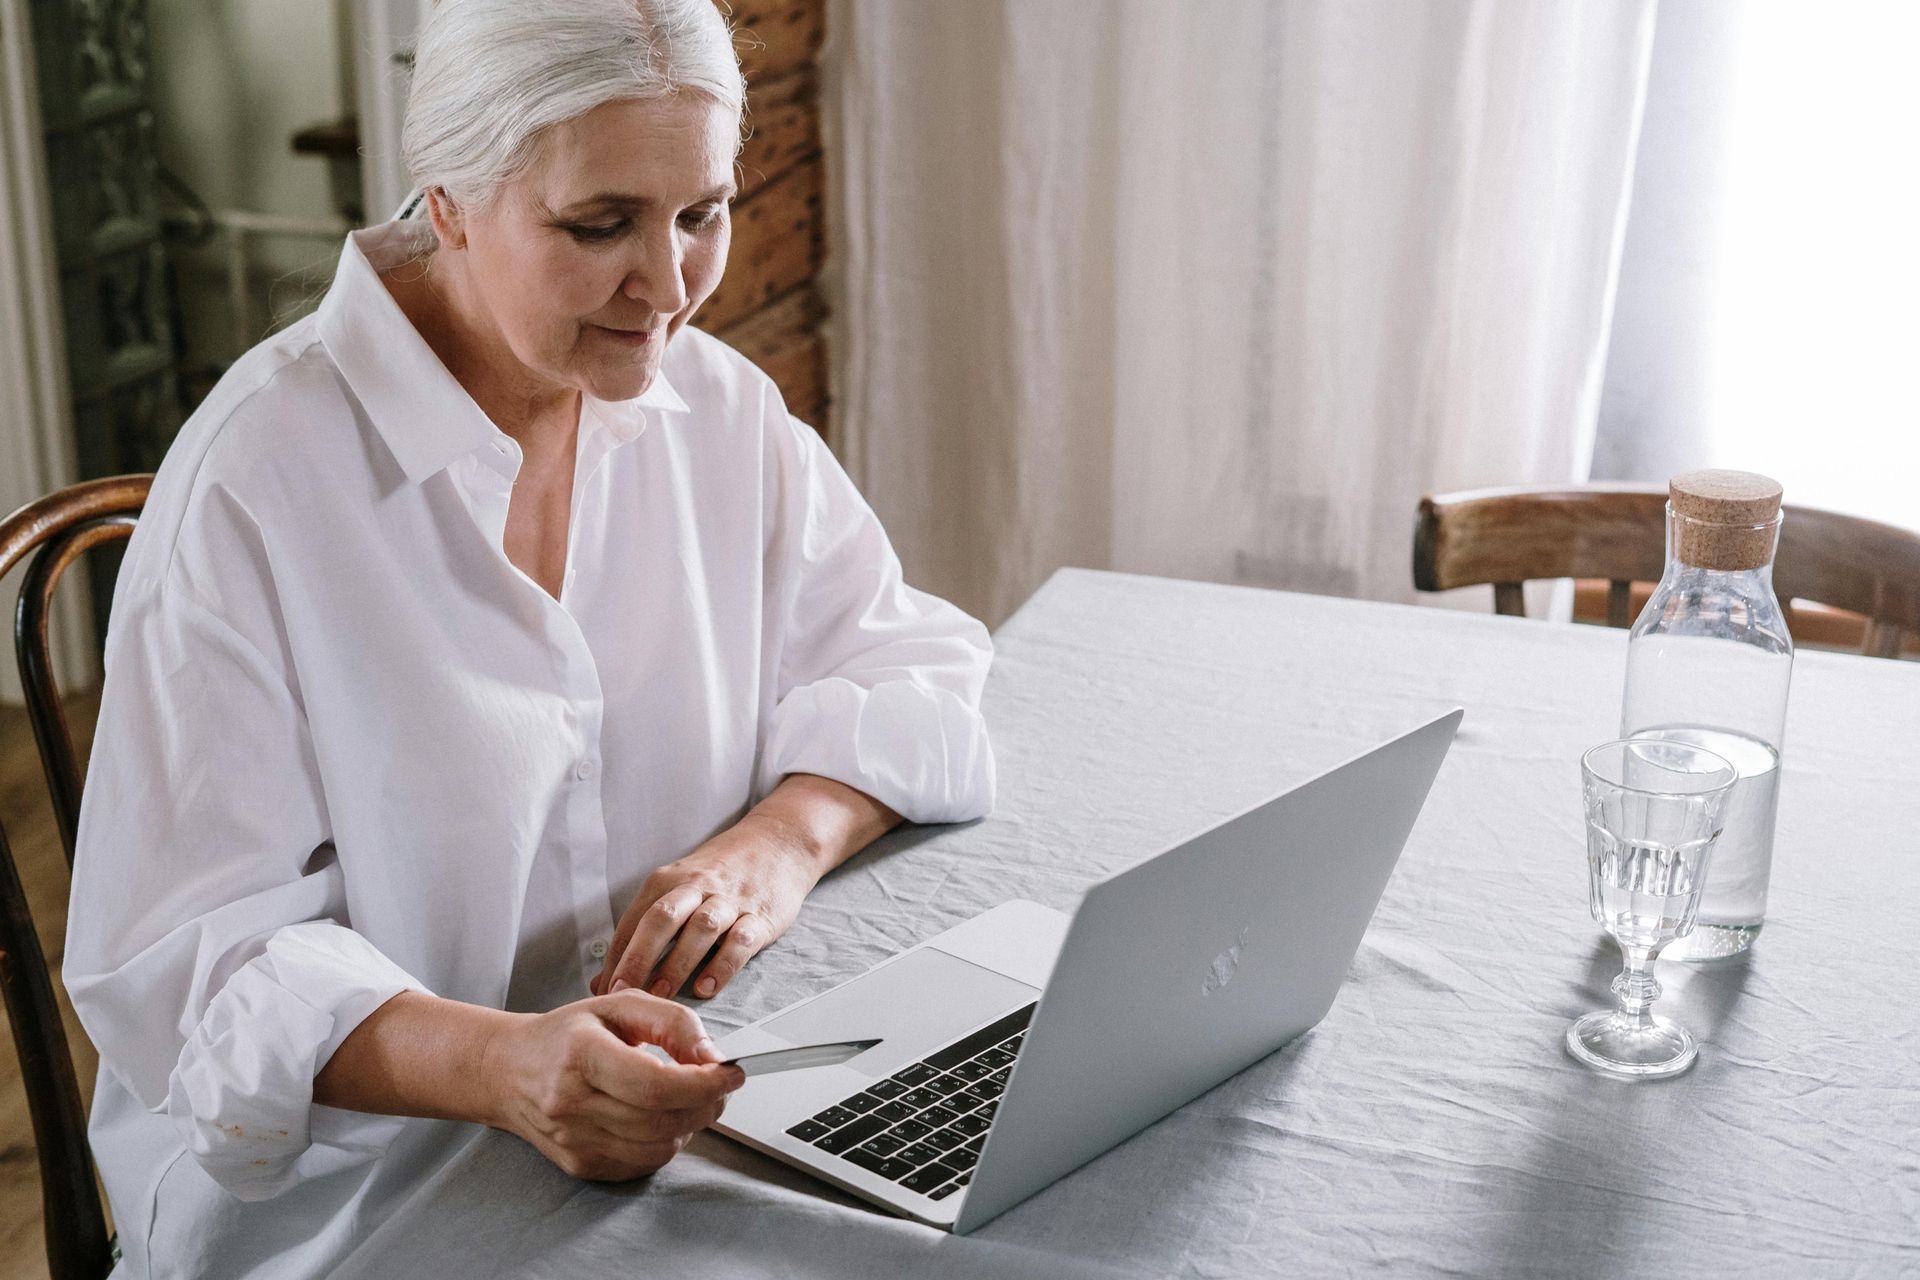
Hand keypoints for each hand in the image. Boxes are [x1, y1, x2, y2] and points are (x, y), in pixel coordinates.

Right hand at [483, 990, 743, 1180]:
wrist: (507, 1070)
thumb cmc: (567, 1034)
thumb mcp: (619, 1006)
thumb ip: (673, 1023)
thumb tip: (713, 1057)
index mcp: (580, 1055)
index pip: (656, 1085)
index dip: (704, 1084)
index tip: (732, 1073)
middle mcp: (572, 1103)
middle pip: (663, 1120)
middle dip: (706, 1103)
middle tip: (720, 1085)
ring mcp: (574, 1140)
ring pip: (659, 1147)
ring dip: (690, 1124)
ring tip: (687, 1098)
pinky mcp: (580, 1164)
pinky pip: (643, 1163)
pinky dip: (665, 1142)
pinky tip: (660, 1117)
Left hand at [593, 810, 824, 1001]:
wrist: (777, 844)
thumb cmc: (718, 875)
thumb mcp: (678, 888)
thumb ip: (643, 931)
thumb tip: (603, 980)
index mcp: (668, 880)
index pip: (634, 921)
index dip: (616, 957)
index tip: (603, 990)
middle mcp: (696, 887)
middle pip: (662, 919)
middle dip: (639, 957)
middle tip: (623, 991)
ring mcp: (729, 900)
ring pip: (700, 928)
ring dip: (678, 963)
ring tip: (661, 996)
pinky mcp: (760, 915)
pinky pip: (741, 941)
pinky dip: (723, 965)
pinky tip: (708, 987)